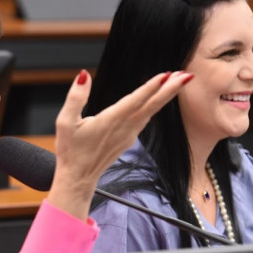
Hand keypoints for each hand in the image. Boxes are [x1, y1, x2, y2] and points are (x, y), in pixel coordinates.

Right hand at [47, 70, 192, 219]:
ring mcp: (128, 135)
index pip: (135, 100)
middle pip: (152, 106)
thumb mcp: (64, 122)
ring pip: (151, 112)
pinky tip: (158, 99)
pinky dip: (154, 106)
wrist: (78, 178)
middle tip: (187, 75)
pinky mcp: (128, 139)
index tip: (167, 75)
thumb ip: (75, 97)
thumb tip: (83, 75)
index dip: (152, 87)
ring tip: (177, 81)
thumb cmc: (70, 151)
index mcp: (110, 121)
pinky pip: (144, 119)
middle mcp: (124, 128)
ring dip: (165, 96)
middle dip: (170, 90)